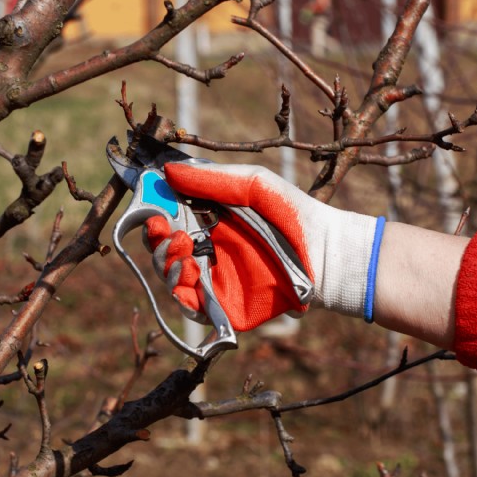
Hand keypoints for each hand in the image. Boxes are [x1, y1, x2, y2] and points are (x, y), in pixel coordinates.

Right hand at [142, 162, 384, 331]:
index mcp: (210, 221)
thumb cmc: (293, 215)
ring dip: (164, 263)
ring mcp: (214, 279)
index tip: (150, 206)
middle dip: (156, 240)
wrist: (326, 253)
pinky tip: (186, 272)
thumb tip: (169, 171)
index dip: (154, 214)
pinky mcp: (222, 305)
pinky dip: (179, 291)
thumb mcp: (254, 186)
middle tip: (162, 229)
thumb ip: (213, 179)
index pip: (169, 219)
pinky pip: (189, 304)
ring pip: (170, 277)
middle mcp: (207, 250)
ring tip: (180, 250)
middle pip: (163, 249)